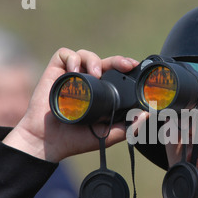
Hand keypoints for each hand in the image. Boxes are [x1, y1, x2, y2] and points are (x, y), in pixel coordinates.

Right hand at [3, 48, 139, 161]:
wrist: (49, 142)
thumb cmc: (76, 140)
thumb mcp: (108, 135)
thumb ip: (128, 127)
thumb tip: (147, 115)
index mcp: (100, 93)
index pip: (115, 74)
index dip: (124, 68)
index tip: (135, 67)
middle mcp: (87, 82)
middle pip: (104, 62)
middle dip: (117, 60)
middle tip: (126, 65)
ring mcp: (71, 76)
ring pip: (85, 55)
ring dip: (93, 59)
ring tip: (95, 73)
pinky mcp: (54, 72)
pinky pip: (64, 54)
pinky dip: (70, 58)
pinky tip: (74, 70)